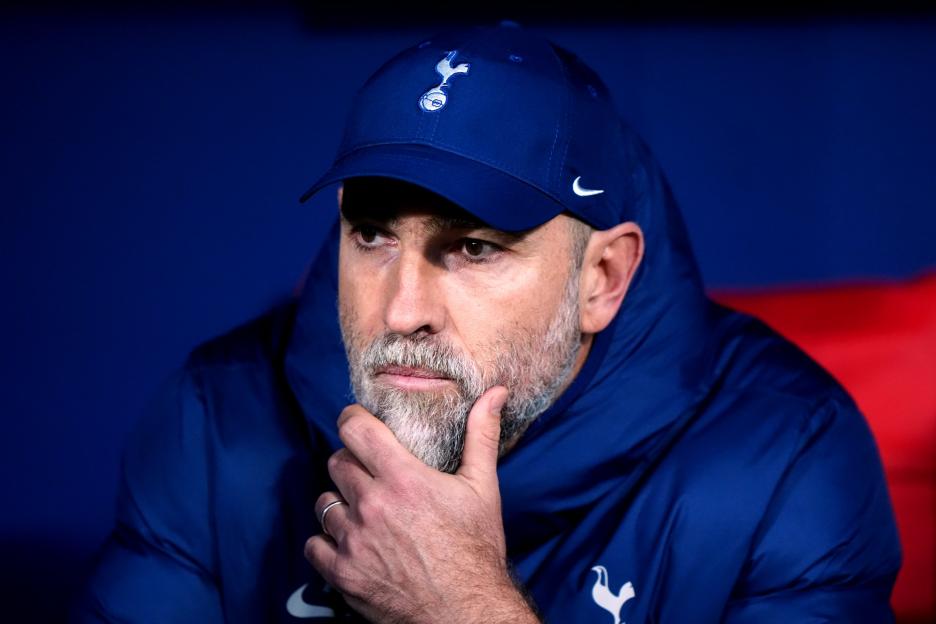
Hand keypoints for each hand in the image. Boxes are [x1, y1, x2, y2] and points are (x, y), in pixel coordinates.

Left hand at [304, 386, 539, 623]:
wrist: (466, 612)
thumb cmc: (476, 550)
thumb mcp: (483, 488)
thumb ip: (482, 435)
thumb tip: (495, 393)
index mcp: (403, 478)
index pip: (355, 429)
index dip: (352, 419)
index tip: (358, 423)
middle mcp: (372, 505)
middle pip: (336, 462)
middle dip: (351, 462)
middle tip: (369, 472)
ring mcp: (353, 540)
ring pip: (324, 502)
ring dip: (340, 502)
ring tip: (362, 511)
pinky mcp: (343, 573)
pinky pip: (314, 544)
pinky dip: (327, 541)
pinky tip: (350, 542)